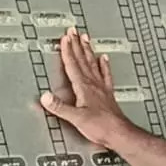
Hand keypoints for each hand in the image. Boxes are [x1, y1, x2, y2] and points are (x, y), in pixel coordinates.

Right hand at [39, 29, 132, 146]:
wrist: (119, 133)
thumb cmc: (101, 126)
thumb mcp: (76, 118)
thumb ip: (59, 107)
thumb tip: (45, 97)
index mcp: (84, 87)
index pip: (73, 64)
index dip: (68, 50)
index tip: (65, 38)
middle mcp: (93, 84)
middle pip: (83, 60)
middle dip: (77, 44)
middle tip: (73, 31)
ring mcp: (102, 88)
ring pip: (93, 64)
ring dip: (88, 50)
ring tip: (86, 38)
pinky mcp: (108, 94)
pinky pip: (105, 75)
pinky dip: (104, 65)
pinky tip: (104, 58)